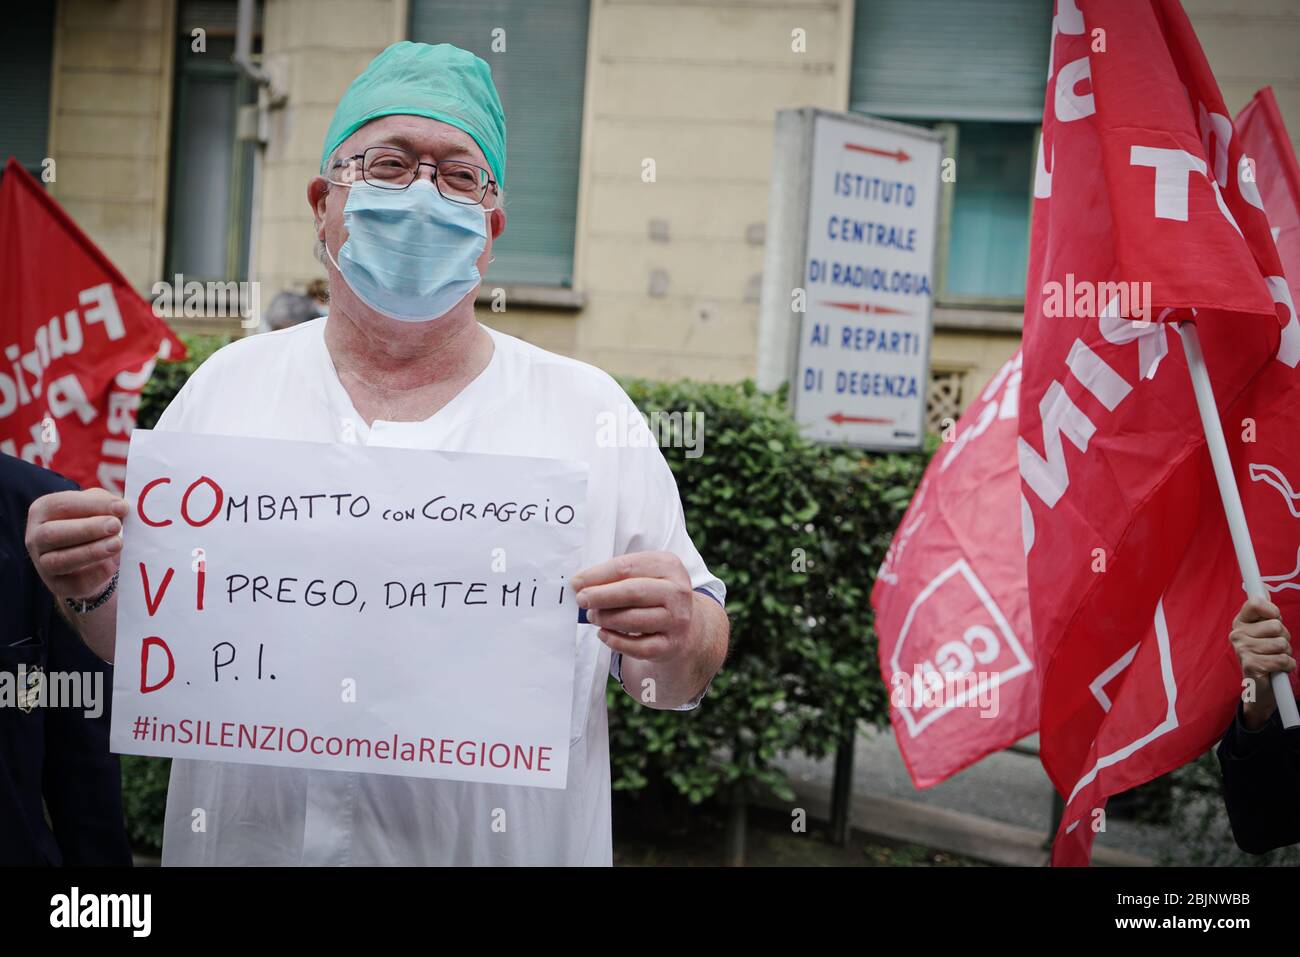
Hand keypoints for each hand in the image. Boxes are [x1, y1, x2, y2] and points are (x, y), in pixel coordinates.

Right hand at [25, 488, 127, 601]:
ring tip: (117, 544)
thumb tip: (120, 508)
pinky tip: (112, 565)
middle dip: (87, 529)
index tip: (121, 508)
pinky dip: (95, 574)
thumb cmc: (93, 524)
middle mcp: (36, 537)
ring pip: (60, 560)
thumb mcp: (96, 508)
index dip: (92, 506)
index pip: (61, 504)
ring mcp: (43, 564)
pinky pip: (75, 583)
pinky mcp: (58, 585)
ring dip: (91, 552)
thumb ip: (105, 504)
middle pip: (53, 533)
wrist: (91, 560)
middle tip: (116, 525)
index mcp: (43, 511)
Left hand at [572, 550, 693, 662]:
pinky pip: (638, 647)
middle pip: (634, 592)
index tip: (577, 582)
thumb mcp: (641, 576)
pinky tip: (604, 634)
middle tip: (581, 600)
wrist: (681, 622)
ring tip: (593, 617)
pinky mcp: (671, 644)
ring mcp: (676, 619)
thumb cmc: (652, 594)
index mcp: (668, 566)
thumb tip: (580, 584)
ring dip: (606, 619)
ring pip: (634, 620)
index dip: (598, 575)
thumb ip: (614, 577)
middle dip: (602, 596)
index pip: (628, 567)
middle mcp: (677, 591)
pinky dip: (616, 641)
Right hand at [1230, 597, 1293, 729]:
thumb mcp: (1264, 631)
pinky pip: (1282, 660)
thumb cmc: (1265, 654)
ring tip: (1275, 658)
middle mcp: (1237, 634)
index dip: (1272, 610)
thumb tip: (1263, 589)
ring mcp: (1242, 650)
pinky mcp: (1251, 665)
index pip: (1256, 603)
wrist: (1260, 686)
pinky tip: (1277, 669)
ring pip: (1281, 644)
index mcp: (1240, 622)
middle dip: (1284, 637)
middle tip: (1275, 647)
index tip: (1274, 618)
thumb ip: (1264, 611)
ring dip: (1286, 653)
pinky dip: (1287, 666)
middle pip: (1276, 626)